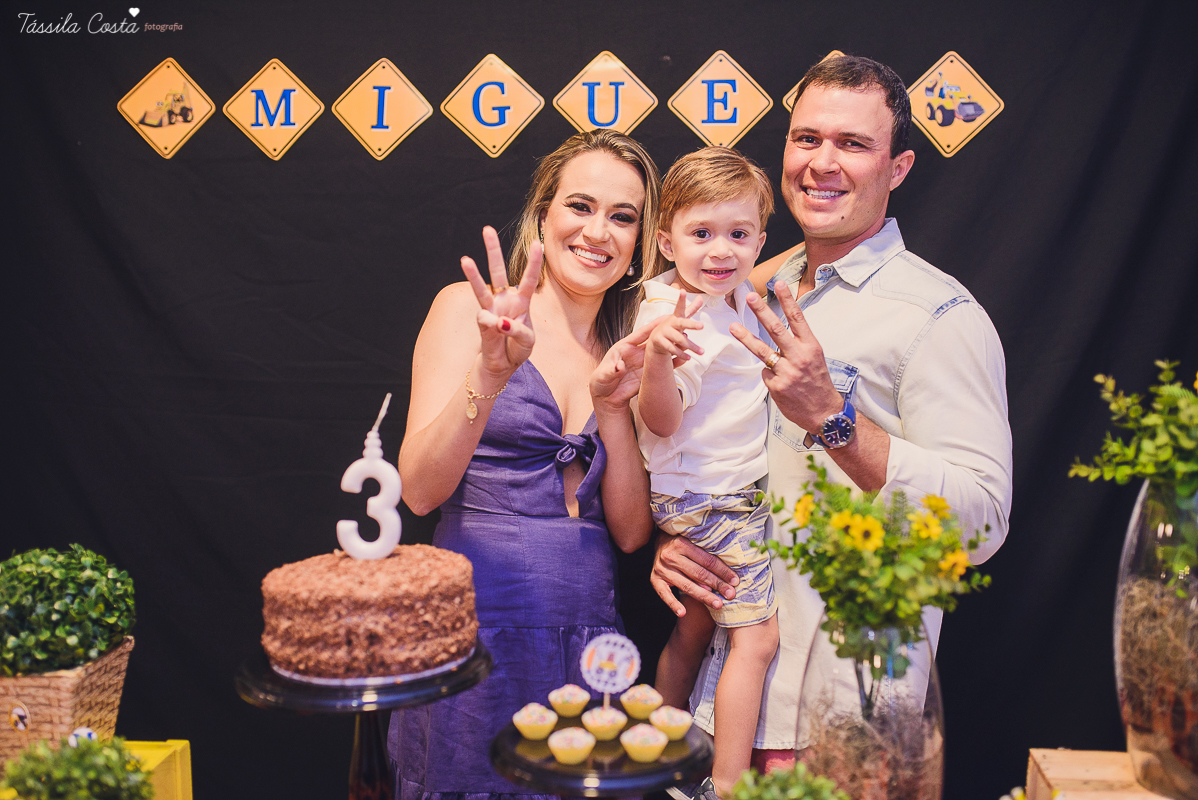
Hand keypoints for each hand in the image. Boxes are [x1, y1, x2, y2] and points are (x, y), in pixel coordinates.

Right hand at [460, 226, 542, 376]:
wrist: (502, 365)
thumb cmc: (517, 349)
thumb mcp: (527, 341)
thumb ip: (518, 331)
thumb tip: (496, 321)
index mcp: (521, 301)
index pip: (529, 278)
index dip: (533, 262)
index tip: (538, 242)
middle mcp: (504, 300)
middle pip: (497, 271)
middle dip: (492, 250)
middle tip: (487, 229)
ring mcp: (491, 310)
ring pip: (481, 288)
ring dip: (473, 275)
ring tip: (465, 259)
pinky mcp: (482, 323)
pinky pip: (485, 320)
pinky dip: (492, 325)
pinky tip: (497, 329)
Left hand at [591, 297, 705, 413]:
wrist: (605, 398)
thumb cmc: (600, 383)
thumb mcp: (603, 376)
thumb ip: (612, 370)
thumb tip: (620, 368)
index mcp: (624, 347)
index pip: (641, 334)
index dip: (653, 326)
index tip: (666, 317)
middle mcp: (636, 352)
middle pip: (653, 339)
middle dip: (666, 330)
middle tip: (680, 322)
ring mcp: (642, 362)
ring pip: (660, 351)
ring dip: (672, 344)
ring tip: (687, 337)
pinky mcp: (647, 373)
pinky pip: (662, 366)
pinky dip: (672, 362)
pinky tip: (684, 358)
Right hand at [645, 294, 704, 362]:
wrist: (657, 340)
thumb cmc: (673, 327)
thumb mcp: (682, 318)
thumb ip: (692, 308)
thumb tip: (701, 297)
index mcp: (676, 317)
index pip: (680, 307)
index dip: (681, 299)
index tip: (682, 291)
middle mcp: (670, 323)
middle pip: (682, 323)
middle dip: (692, 324)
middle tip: (702, 326)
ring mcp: (664, 332)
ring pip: (680, 339)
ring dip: (691, 346)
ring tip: (702, 352)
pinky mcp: (660, 342)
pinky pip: (672, 349)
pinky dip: (681, 354)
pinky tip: (689, 357)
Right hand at [651, 532, 737, 615]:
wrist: (659, 541)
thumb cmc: (683, 543)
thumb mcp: (693, 542)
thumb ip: (706, 554)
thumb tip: (729, 572)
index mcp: (682, 544)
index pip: (707, 561)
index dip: (722, 571)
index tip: (735, 581)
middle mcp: (670, 556)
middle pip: (699, 574)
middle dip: (717, 585)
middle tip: (731, 594)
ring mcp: (662, 569)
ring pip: (687, 585)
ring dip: (704, 597)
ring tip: (718, 604)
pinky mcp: (655, 579)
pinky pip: (664, 594)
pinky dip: (673, 604)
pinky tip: (683, 613)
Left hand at [730, 282, 842, 433]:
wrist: (824, 413)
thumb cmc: (818, 382)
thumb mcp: (815, 358)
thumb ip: (798, 343)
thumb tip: (777, 328)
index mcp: (811, 346)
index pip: (798, 318)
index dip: (787, 300)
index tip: (779, 283)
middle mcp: (799, 357)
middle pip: (776, 329)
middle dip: (761, 311)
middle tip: (749, 296)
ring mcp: (787, 372)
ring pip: (762, 351)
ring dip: (746, 337)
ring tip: (733, 327)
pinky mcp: (776, 386)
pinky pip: (766, 373)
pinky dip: (769, 374)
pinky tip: (781, 383)